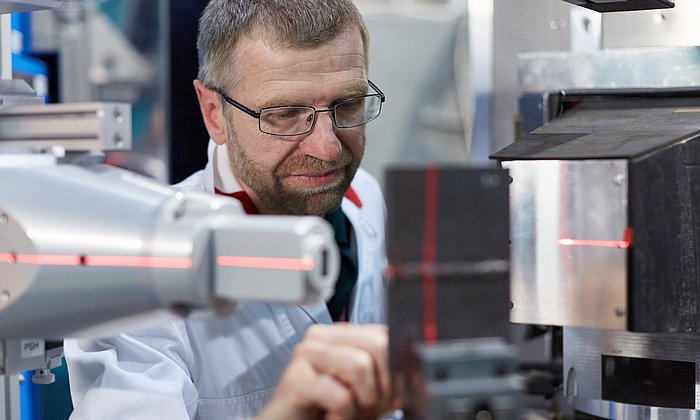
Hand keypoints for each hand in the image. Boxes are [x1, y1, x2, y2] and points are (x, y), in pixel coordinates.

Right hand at [256, 324, 395, 419]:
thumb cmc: (329, 412)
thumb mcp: (368, 395)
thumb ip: (390, 381)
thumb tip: (415, 375)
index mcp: (342, 334)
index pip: (386, 333)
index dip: (398, 367)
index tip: (395, 394)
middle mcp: (322, 336)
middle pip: (377, 343)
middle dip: (382, 384)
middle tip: (368, 406)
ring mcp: (306, 354)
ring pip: (360, 364)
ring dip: (361, 401)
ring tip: (347, 412)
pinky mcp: (294, 380)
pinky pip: (339, 395)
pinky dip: (343, 415)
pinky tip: (329, 418)